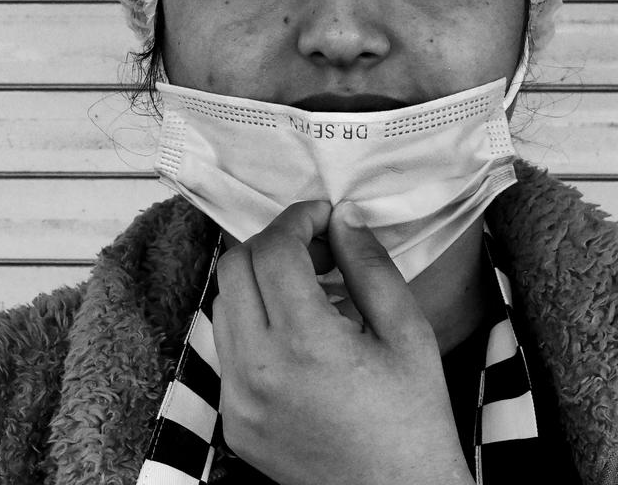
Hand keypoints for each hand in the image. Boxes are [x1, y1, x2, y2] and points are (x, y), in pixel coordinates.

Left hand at [212, 201, 473, 484]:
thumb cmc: (413, 420)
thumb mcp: (407, 335)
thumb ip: (370, 267)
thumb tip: (342, 218)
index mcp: (305, 344)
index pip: (274, 251)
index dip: (296, 220)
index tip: (322, 215)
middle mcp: (256, 369)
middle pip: (235, 268)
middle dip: (272, 244)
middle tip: (315, 250)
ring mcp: (236, 398)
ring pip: (223, 304)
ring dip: (257, 282)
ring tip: (308, 290)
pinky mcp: (231, 420)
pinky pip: (226, 349)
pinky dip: (252, 324)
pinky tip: (294, 334)